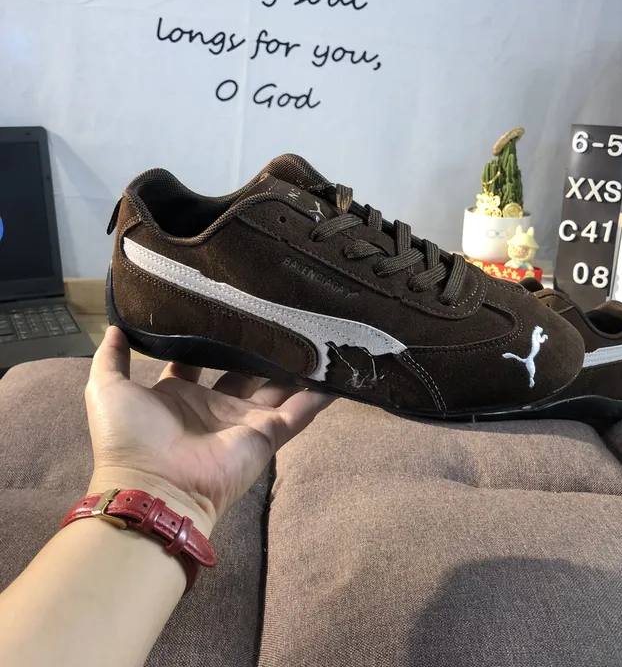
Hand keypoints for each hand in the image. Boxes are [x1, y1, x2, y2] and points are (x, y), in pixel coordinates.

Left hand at [85, 327, 333, 535]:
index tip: (225, 309)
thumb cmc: (130, 437)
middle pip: (243, 370)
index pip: (199, 359)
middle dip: (257, 347)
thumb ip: (111, 357)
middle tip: (275, 314)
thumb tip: (115, 326)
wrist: (155, 487)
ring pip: (278, 387)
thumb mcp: (106, 389)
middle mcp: (215, 406)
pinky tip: (339, 373)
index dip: (210, 338)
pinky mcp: (268, 434)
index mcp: (180, 394)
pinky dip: (321, 395)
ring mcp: (245, 421)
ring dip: (294, 366)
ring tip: (313, 334)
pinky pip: (301, 412)